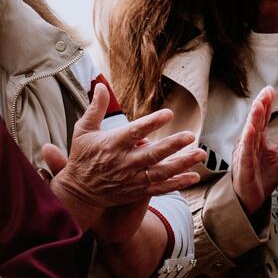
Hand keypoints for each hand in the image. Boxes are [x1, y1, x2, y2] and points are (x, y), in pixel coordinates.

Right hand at [40, 98, 203, 232]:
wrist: (77, 192)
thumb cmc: (83, 157)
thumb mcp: (83, 131)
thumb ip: (96, 108)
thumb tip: (101, 84)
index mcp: (112, 144)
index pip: (134, 132)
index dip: (151, 123)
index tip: (168, 114)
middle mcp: (123, 162)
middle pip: (151, 154)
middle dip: (172, 145)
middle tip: (190, 136)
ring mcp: (131, 178)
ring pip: (160, 172)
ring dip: (182, 164)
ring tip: (200, 154)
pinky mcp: (136, 191)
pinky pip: (160, 188)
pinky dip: (177, 184)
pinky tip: (194, 177)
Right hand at [231, 85, 277, 213]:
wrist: (252, 198)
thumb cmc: (262, 175)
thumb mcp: (277, 155)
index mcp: (257, 140)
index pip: (261, 118)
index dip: (266, 104)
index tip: (271, 89)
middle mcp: (249, 143)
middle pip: (255, 121)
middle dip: (260, 105)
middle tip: (267, 90)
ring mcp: (245, 154)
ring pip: (249, 133)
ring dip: (253, 118)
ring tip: (259, 103)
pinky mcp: (243, 167)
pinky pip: (246, 152)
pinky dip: (248, 140)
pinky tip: (251, 129)